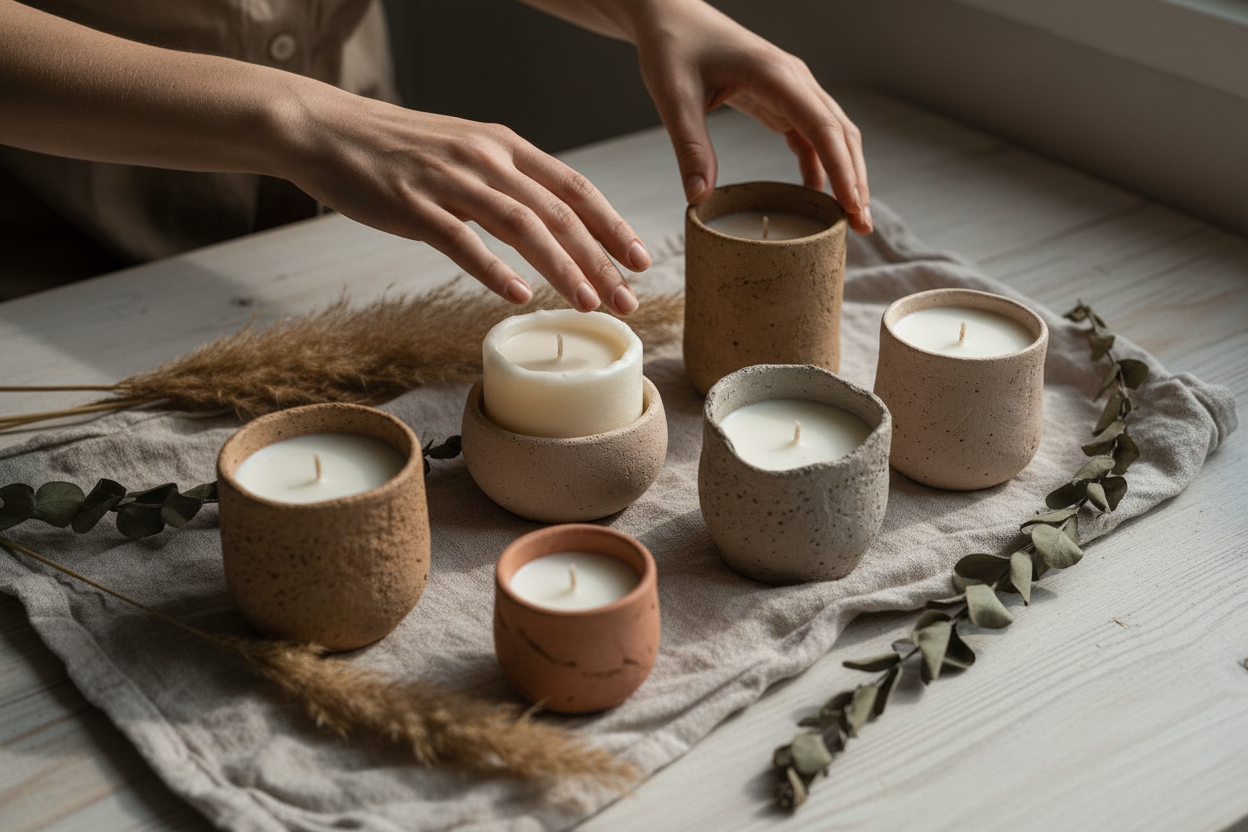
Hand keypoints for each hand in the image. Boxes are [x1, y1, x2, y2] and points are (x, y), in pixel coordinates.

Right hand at [277, 86, 649, 312]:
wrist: (328, 130)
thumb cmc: (399, 149)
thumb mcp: (465, 150)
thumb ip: (507, 181)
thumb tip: (550, 220)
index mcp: (505, 144)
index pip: (574, 186)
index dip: (612, 224)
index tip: (640, 259)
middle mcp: (486, 158)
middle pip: (558, 212)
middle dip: (600, 260)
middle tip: (627, 299)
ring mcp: (449, 180)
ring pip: (521, 226)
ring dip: (561, 268)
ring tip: (588, 303)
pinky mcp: (411, 204)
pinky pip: (460, 240)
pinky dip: (493, 270)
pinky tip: (518, 296)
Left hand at [633, 1, 871, 233]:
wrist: (670, 17)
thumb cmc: (673, 48)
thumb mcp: (674, 98)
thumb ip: (690, 147)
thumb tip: (699, 198)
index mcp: (774, 74)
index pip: (822, 126)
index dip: (842, 168)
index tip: (853, 205)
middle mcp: (793, 79)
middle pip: (840, 132)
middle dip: (855, 179)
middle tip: (862, 226)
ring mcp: (790, 89)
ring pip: (832, 134)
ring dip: (844, 173)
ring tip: (849, 218)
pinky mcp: (779, 99)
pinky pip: (810, 135)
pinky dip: (819, 165)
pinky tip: (817, 195)